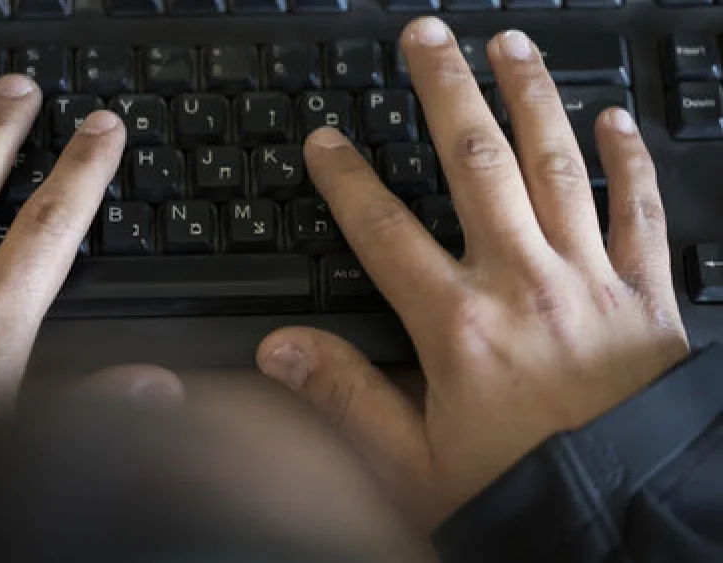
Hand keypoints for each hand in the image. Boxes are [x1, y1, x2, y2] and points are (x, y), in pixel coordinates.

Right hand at [256, 18, 689, 529]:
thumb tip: (279, 351)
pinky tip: (613, 118)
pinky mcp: (646, 295)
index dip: (347, 179)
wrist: (630, 520)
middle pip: (476, 165)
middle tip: (428, 37)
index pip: (384, 230)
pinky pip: (641, 211)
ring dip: (530, 98)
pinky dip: (629, 160)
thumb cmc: (522, 491)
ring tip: (509, 45)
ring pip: (557, 166)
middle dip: (447, 92)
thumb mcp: (411, 463)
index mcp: (458, 326)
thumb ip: (343, 396)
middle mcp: (523, 285)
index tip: (326, 141)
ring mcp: (589, 281)